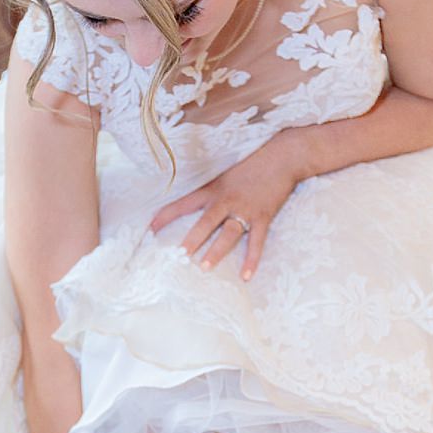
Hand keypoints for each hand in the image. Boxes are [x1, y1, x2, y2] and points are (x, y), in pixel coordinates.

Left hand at [148, 131, 307, 279]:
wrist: (282, 156)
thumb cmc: (252, 163)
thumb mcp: (224, 173)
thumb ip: (209, 189)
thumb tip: (192, 202)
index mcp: (213, 190)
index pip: (183, 204)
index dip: (166, 216)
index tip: (149, 229)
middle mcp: (226, 200)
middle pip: (204, 223)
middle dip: (191, 240)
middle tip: (177, 255)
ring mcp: (245, 210)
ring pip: (228, 234)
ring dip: (216, 251)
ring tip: (204, 267)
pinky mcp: (263, 216)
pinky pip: (256, 241)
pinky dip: (252, 259)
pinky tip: (246, 276)